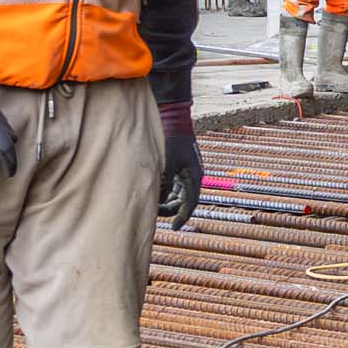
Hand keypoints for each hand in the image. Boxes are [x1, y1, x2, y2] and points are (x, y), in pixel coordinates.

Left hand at [155, 92, 201, 228]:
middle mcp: (193, 176)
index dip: (182, 217)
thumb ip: (164, 184)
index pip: (190, 203)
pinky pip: (174, 184)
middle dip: (171, 209)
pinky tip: (154, 192)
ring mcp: (186, 171)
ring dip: (167, 200)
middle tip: (156, 214)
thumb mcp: (167, 165)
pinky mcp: (179, 166)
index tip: (175, 228)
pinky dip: (165, 190)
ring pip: (178, 194)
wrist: (174, 118)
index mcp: (195, 177)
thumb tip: (158, 200)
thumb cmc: (172, 140)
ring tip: (152, 203)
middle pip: (184, 201)